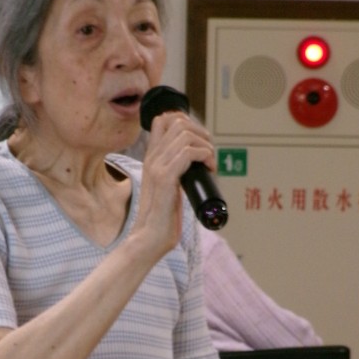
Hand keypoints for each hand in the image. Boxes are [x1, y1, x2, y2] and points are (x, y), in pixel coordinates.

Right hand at [133, 111, 215, 255]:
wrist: (149, 238)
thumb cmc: (161, 218)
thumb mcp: (167, 188)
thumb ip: (175, 172)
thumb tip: (195, 164)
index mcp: (151, 158)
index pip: (162, 120)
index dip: (185, 122)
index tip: (199, 141)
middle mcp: (152, 158)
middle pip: (176, 121)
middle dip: (200, 132)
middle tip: (208, 153)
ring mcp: (157, 167)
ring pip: (185, 134)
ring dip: (205, 145)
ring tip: (210, 163)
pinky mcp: (165, 178)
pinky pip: (188, 153)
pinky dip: (205, 156)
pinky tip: (209, 169)